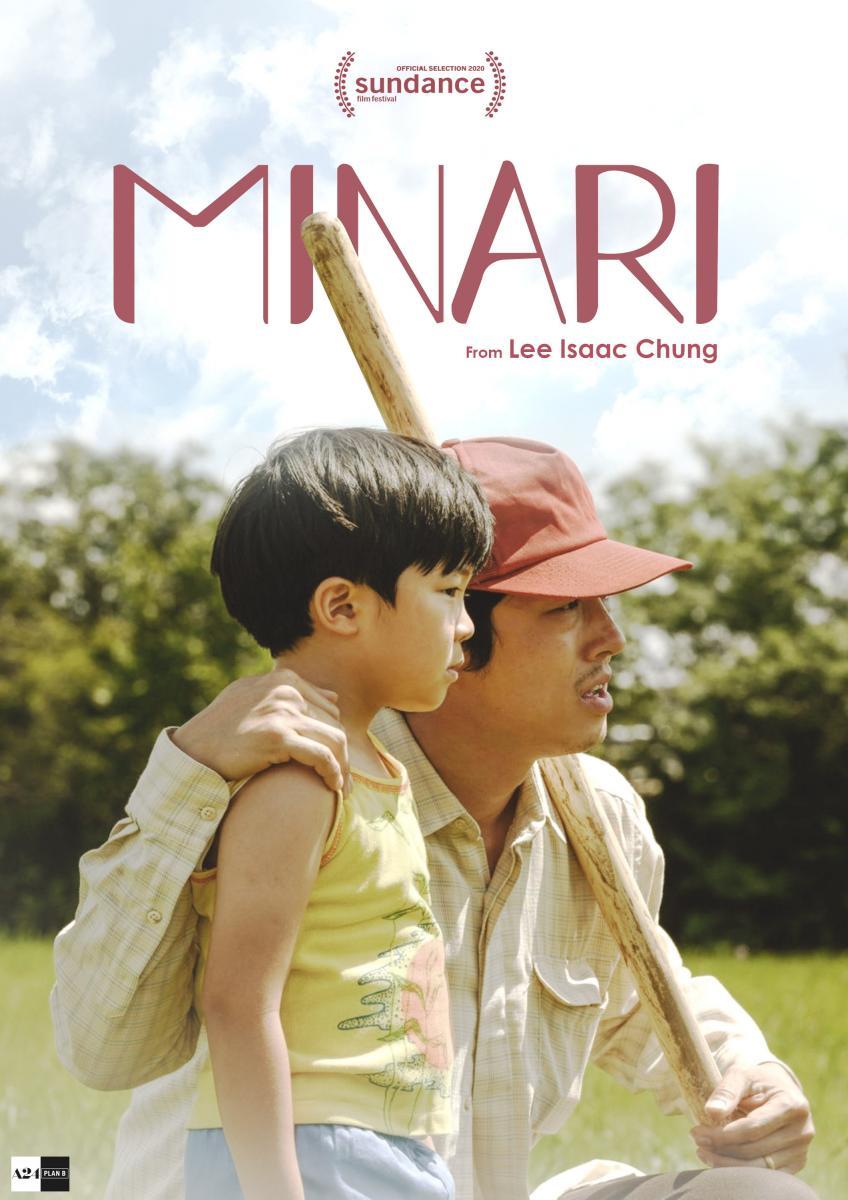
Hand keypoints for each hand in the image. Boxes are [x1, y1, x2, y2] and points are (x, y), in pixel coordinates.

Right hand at [171, 667, 348, 789]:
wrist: (193, 750)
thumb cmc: (222, 729)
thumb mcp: (253, 698)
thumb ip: (290, 694)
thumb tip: (333, 698)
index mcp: (284, 679)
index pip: (329, 709)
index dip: (336, 737)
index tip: (338, 759)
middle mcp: (286, 691)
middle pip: (334, 724)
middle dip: (344, 755)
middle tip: (345, 781)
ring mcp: (282, 712)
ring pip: (334, 740)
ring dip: (343, 767)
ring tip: (341, 787)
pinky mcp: (277, 737)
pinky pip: (321, 756)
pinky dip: (332, 773)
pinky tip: (332, 788)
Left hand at [690, 1062, 813, 1173]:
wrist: (779, 1089)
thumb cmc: (757, 1081)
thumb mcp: (742, 1075)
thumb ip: (727, 1091)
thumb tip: (712, 1112)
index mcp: (792, 1105)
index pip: (752, 1128)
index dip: (722, 1134)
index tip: (697, 1132)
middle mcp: (802, 1131)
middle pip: (755, 1150)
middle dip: (721, 1148)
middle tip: (697, 1141)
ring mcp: (801, 1150)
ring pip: (760, 1168)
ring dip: (727, 1163)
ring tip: (704, 1153)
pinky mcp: (796, 1163)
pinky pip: (766, 1175)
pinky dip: (741, 1171)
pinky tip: (720, 1161)